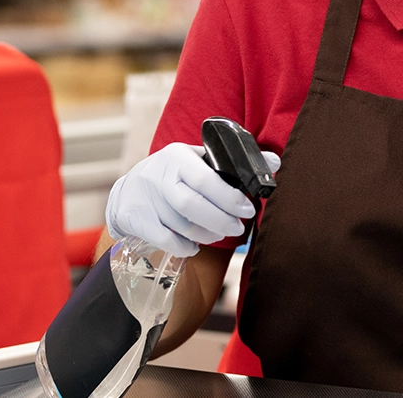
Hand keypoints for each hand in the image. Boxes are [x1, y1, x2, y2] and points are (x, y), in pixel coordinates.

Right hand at [106, 142, 281, 256]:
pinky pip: (165, 240)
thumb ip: (234, 163)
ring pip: (181, 225)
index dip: (230, 198)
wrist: (128, 190)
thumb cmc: (175, 174)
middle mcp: (159, 176)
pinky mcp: (135, 219)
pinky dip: (185, 247)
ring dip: (207, 234)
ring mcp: (145, 199)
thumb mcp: (199, 160)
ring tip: (220, 234)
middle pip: (193, 205)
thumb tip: (274, 162)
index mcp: (178, 156)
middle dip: (221, 220)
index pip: (206, 179)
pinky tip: (195, 246)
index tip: (248, 209)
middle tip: (238, 227)